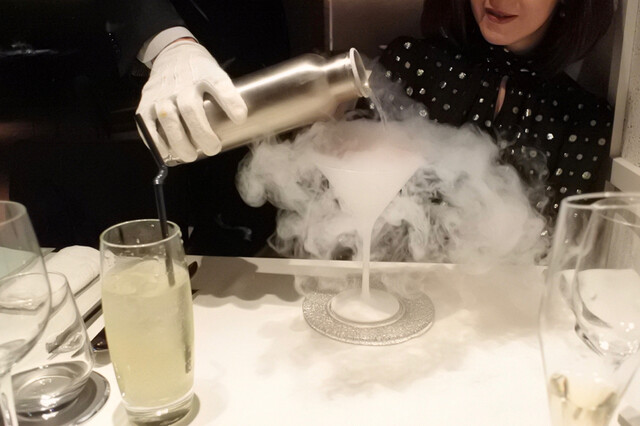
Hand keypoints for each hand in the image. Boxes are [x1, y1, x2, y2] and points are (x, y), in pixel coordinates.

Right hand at [136, 40, 247, 162]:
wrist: (172, 53)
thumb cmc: (199, 73)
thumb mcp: (217, 75)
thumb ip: (227, 97)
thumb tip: (238, 129)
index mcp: (205, 74)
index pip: (219, 85)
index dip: (231, 102)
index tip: (240, 118)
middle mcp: (182, 82)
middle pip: (191, 108)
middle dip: (202, 133)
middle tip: (213, 149)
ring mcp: (162, 92)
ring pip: (168, 118)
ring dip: (179, 141)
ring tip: (190, 156)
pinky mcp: (146, 100)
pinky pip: (147, 123)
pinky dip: (156, 141)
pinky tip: (166, 152)